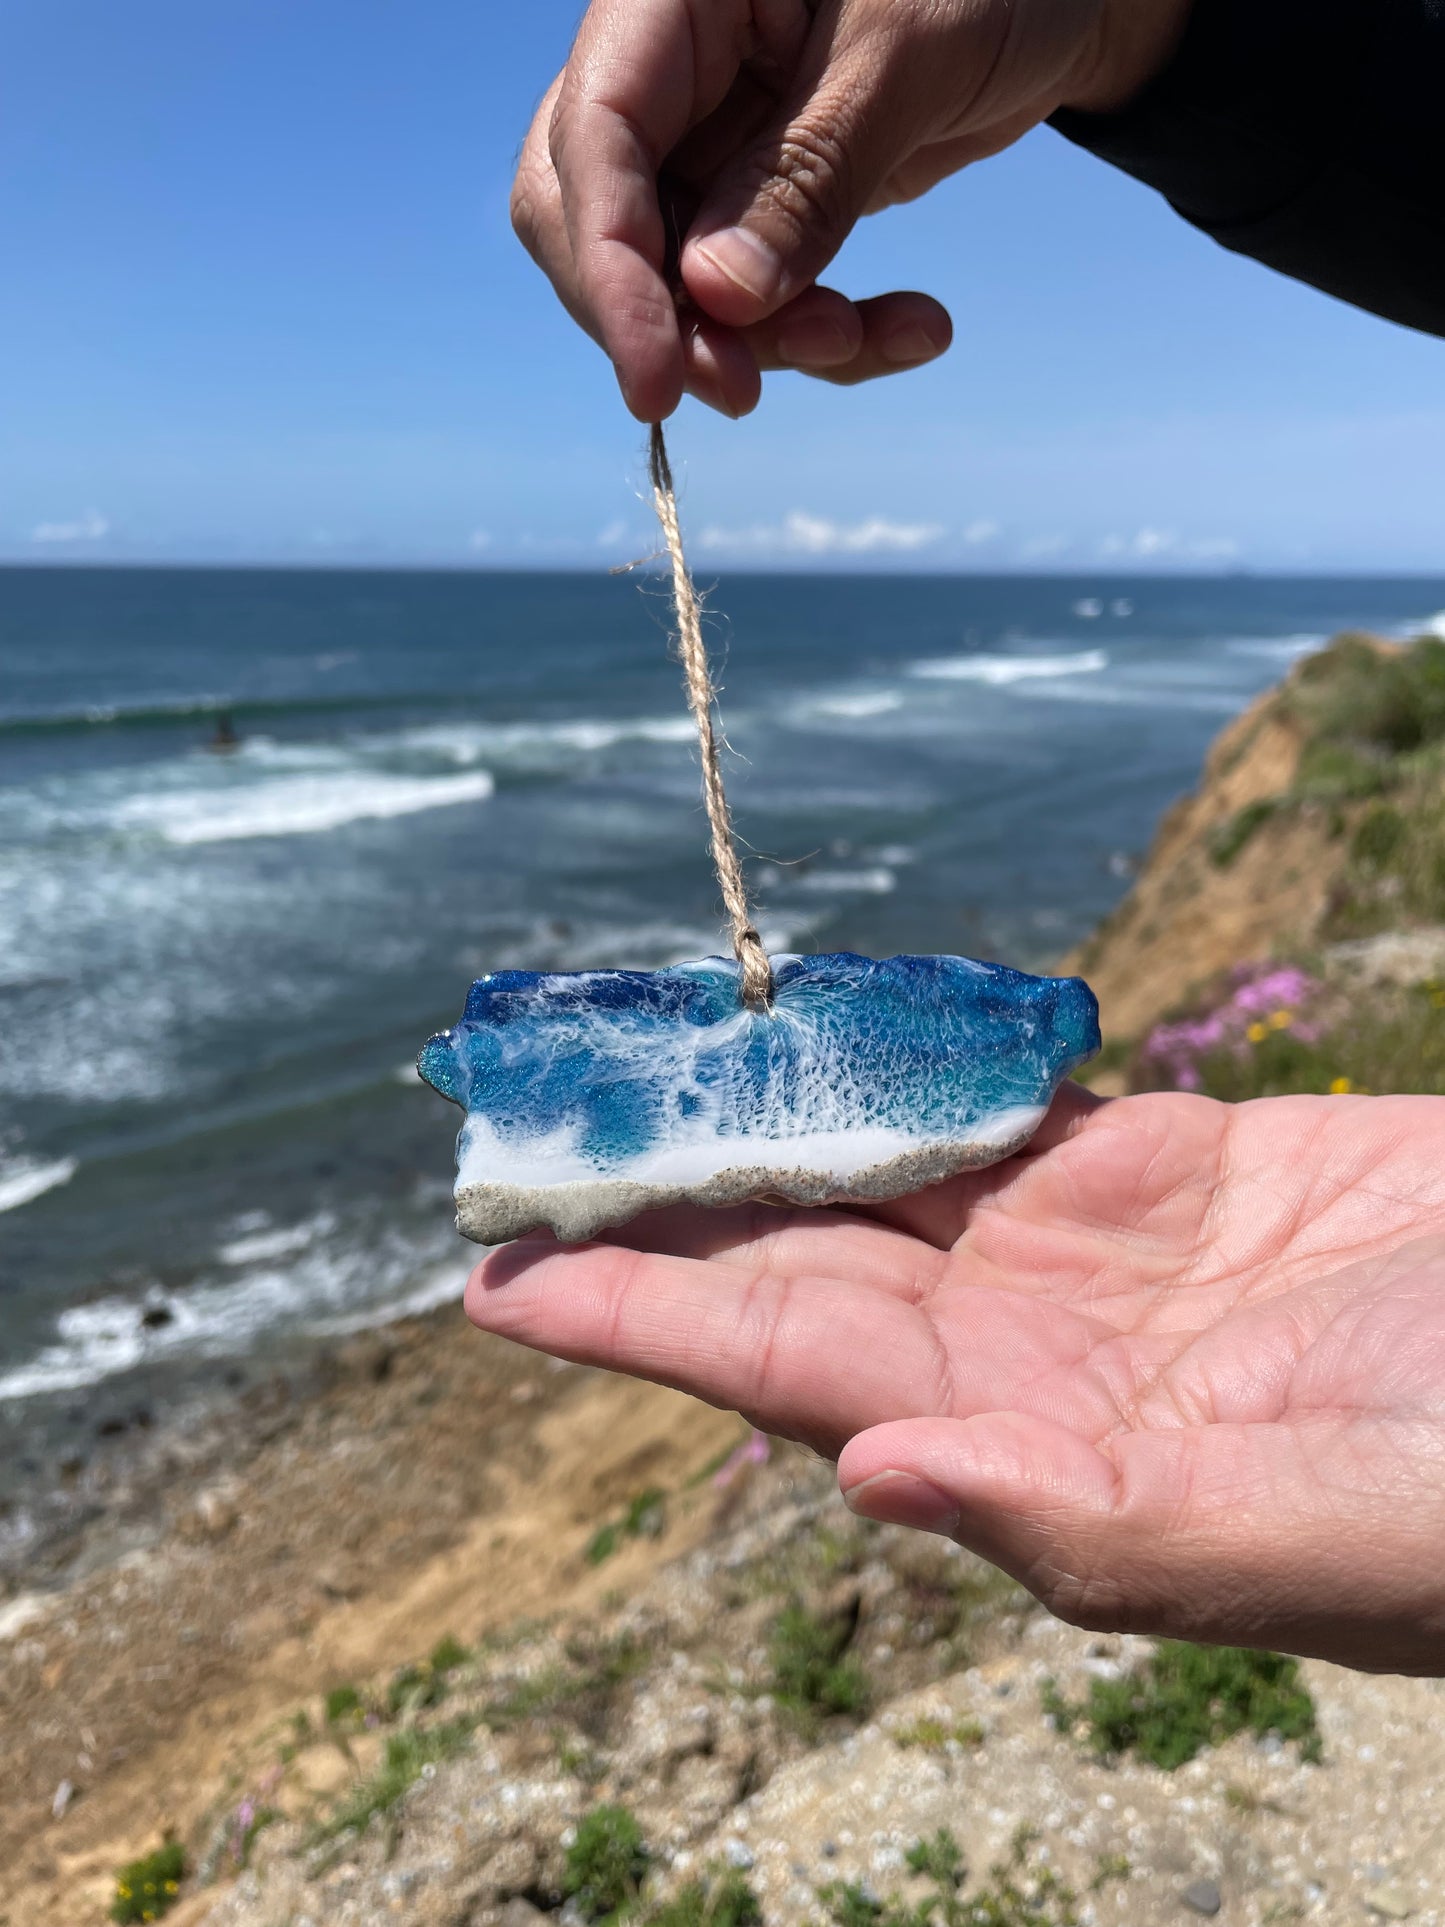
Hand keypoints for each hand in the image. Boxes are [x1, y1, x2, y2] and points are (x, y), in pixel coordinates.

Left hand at [468, 1088, 1444, 1672]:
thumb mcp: (1328, 1535)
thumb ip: (1098, 1527)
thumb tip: (862, 1474)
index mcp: (1041, 1453)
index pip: (785, 1373)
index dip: (637, 1320)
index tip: (493, 1277)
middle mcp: (1034, 1355)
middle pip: (797, 1262)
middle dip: (658, 1203)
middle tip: (525, 1130)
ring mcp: (1094, 1255)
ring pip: (877, 1175)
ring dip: (754, 1123)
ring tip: (634, 1069)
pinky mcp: (1170, 1167)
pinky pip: (995, 1105)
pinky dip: (899, 1062)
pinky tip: (811, 1035)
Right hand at [512, 0, 1191, 418]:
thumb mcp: (907, 58)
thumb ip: (807, 175)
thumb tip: (716, 297)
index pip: (594, 138)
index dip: (609, 268)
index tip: (656, 382)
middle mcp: (672, 66)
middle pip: (602, 221)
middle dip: (672, 321)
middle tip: (744, 392)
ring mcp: (714, 139)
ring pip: (684, 281)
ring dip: (767, 342)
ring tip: (868, 340)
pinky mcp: (767, 200)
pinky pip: (762, 298)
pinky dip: (829, 337)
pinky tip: (917, 329)